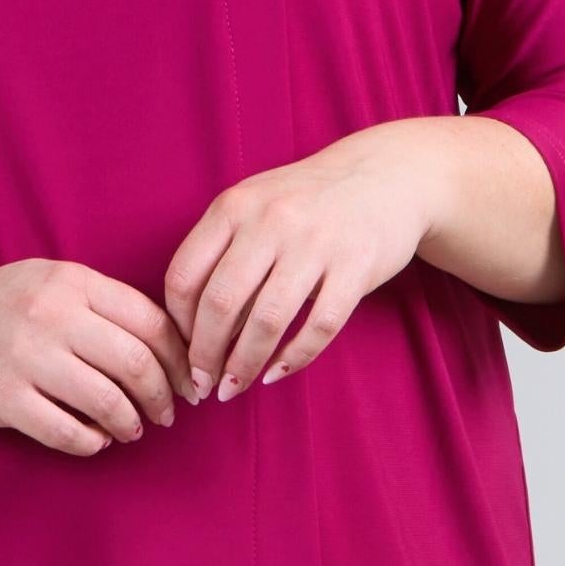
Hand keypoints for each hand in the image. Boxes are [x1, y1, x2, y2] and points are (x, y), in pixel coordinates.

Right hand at [0, 256, 193, 457]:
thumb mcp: (47, 282)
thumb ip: (99, 303)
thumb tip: (167, 345)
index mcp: (71, 281)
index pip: (150, 321)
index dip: (179, 359)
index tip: (186, 383)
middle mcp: (51, 314)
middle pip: (137, 363)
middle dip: (163, 397)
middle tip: (166, 414)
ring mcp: (26, 357)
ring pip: (108, 401)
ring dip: (130, 423)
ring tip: (131, 430)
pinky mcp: (4, 398)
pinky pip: (68, 432)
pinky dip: (92, 443)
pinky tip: (94, 440)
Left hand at [163, 129, 446, 398]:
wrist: (387, 176)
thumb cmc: (308, 202)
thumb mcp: (256, 207)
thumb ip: (223, 252)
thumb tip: (193, 328)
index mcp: (234, 206)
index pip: (186, 275)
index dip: (178, 324)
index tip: (181, 351)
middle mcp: (271, 221)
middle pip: (221, 303)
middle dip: (205, 356)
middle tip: (202, 384)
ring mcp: (316, 243)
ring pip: (267, 321)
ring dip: (244, 365)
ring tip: (234, 388)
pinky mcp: (355, 267)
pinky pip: (318, 327)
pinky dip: (294, 358)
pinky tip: (276, 373)